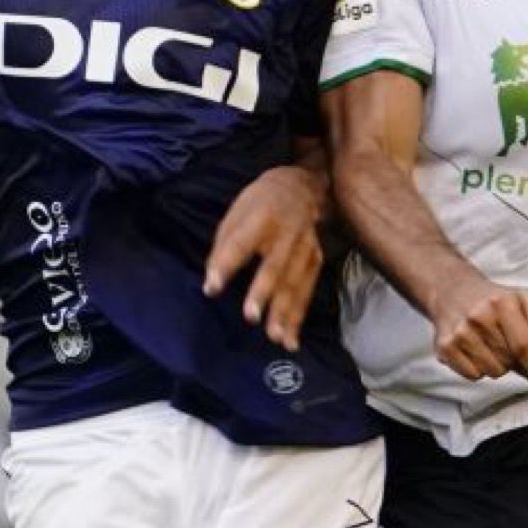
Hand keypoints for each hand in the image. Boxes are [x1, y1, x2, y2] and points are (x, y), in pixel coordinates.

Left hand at [204, 164, 326, 351]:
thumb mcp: (235, 214)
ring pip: (294, 284)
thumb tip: (211, 283)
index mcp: (261, 217)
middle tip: (251, 318)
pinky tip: (290, 340)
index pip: (240, 243)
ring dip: (284, 312)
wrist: (300, 187)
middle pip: (274, 266)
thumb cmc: (258, 203)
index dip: (225, 265)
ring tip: (274, 337)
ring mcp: (305, 248)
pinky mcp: (316, 261)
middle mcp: (286, 234)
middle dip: (263, 292)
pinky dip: (299, 318)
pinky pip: (306, 292)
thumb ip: (223, 247)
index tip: (211, 288)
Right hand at [431, 276, 527, 388]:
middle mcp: (479, 317)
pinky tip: (475, 350)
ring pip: (493, 372)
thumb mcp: (522, 296)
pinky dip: (478, 368)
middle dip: (514, 360)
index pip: (523, 345)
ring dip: (497, 365)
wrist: (451, 290)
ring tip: (489, 345)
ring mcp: (460, 333)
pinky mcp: (445, 346)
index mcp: (502, 303)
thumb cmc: (493, 300)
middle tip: (506, 344)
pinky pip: (473, 375)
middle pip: (509, 362)